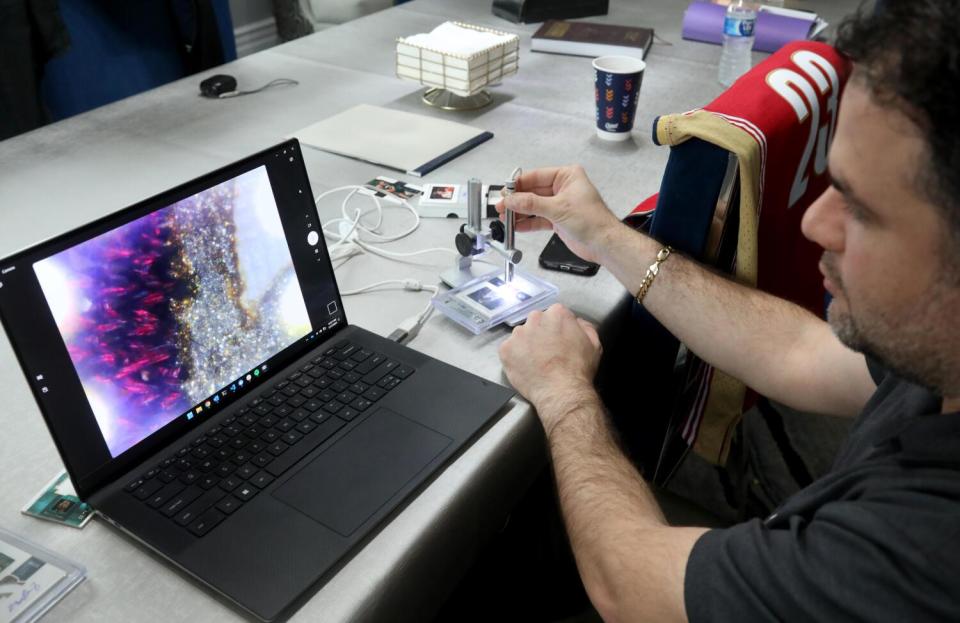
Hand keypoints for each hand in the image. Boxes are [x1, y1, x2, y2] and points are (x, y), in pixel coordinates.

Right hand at [496, 165, 621, 264]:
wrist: (604, 243)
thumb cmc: (593, 221)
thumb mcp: (558, 209)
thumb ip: (531, 204)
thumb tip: (512, 199)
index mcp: (567, 176)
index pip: (536, 176)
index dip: (519, 184)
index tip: (505, 192)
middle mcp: (563, 188)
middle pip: (533, 191)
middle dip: (517, 201)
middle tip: (502, 207)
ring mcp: (559, 204)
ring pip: (534, 206)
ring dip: (520, 213)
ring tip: (505, 218)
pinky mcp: (558, 219)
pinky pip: (538, 218)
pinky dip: (527, 223)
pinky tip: (516, 226)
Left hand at [498, 304, 602, 431]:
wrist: (561, 391)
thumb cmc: (578, 370)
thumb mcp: (594, 344)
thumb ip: (585, 326)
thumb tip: (577, 322)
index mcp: (557, 313)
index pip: (555, 314)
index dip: (557, 328)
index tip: (559, 340)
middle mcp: (535, 319)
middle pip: (536, 322)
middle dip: (540, 333)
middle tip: (547, 351)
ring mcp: (518, 334)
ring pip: (521, 335)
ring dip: (526, 344)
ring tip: (536, 362)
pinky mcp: (506, 349)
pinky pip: (509, 349)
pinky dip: (515, 356)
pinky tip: (526, 367)